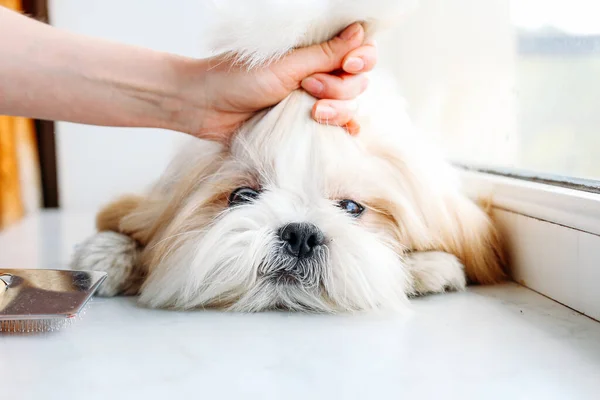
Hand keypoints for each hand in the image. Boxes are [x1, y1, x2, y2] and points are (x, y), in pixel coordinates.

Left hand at [191, 23, 375, 141]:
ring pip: (350, 105)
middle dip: (339, 87)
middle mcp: (318, 74)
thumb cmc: (237, 80)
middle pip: (357, 81)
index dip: (361, 59)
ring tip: (313, 110)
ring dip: (339, 109)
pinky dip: (346, 128)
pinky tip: (346, 130)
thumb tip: (360, 31)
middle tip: (309, 86)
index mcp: (313, 53)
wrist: (207, 108)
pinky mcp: (306, 125)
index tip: (348, 64)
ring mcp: (313, 101)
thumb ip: (324, 53)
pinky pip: (339, 128)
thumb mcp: (284, 65)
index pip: (357, 52)